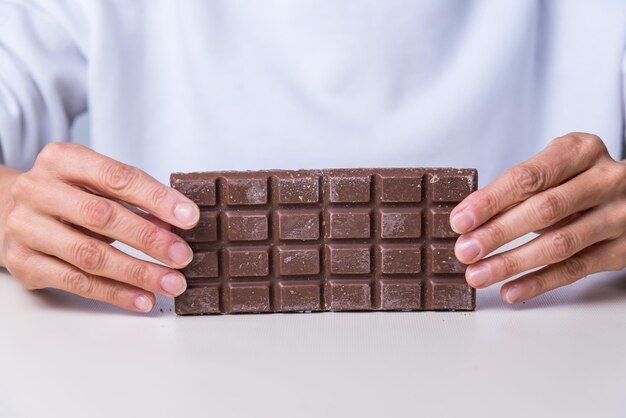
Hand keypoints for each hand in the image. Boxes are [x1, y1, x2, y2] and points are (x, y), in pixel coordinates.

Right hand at [0, 143, 199, 311]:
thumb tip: (175, 226)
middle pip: (102, 217)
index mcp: (62, 160)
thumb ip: (133, 201)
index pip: (117, 177)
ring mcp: (27, 228)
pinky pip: (77, 282)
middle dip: (149, 239)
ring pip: (90, 255)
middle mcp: (38, 190)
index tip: (189, 217)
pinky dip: (116, 293)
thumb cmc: (67, 196)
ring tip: (172, 283)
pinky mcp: (24, 263)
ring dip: (138, 272)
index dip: (157, 198)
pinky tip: (143, 298)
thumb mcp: (97, 187)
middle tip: (182, 255)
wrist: (10, 213)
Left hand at [450, 132, 625, 303]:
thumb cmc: (579, 180)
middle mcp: (606, 179)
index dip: (491, 201)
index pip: (528, 177)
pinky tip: (510, 290)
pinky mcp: (623, 248)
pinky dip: (539, 282)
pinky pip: (576, 269)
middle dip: (497, 233)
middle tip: (465, 251)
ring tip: (479, 275)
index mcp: (582, 150)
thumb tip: (467, 221)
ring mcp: (620, 215)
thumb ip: (517, 190)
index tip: (461, 221)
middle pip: (544, 210)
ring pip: (560, 243)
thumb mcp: (554, 170)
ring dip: (512, 263)